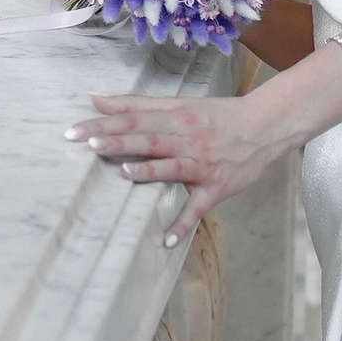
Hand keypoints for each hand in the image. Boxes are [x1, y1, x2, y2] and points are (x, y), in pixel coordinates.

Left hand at [70, 86, 294, 244]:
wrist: (266, 127)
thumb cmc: (217, 116)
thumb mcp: (179, 105)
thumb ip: (136, 105)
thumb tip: (97, 99)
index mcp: (176, 117)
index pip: (135, 119)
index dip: (105, 123)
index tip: (75, 131)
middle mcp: (188, 139)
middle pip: (150, 139)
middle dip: (119, 142)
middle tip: (89, 145)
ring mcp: (203, 165)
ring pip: (173, 167)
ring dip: (150, 171)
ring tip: (124, 173)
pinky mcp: (216, 188)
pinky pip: (198, 208)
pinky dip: (183, 225)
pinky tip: (166, 241)